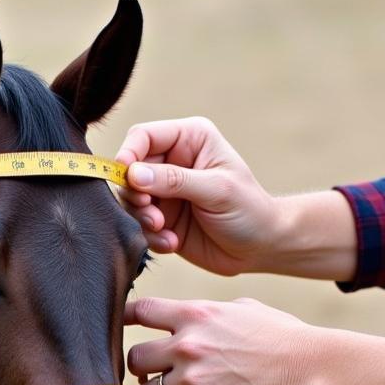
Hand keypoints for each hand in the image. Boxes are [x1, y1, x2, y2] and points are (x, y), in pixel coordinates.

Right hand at [115, 117, 280, 275]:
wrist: (258, 248)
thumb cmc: (248, 210)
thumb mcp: (215, 190)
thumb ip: (174, 179)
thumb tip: (133, 174)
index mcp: (189, 140)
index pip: (144, 136)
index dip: (129, 154)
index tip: (127, 179)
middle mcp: (172, 162)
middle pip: (129, 171)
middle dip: (136, 195)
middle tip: (152, 214)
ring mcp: (164, 192)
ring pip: (130, 200)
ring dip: (142, 218)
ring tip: (163, 230)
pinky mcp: (160, 219)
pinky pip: (138, 225)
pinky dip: (150, 237)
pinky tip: (172, 243)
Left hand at [126, 295, 315, 384]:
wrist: (310, 370)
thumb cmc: (283, 338)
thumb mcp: (244, 309)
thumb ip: (209, 313)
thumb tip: (189, 317)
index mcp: (195, 314)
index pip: (141, 311)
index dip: (126, 319)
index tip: (122, 328)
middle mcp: (188, 344)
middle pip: (135, 358)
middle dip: (140, 368)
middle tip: (152, 375)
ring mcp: (193, 379)